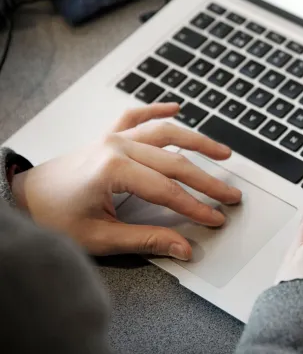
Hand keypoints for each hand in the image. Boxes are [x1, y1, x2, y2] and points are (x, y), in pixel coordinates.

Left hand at [12, 103, 241, 259]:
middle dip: (207, 181)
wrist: (20, 201)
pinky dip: (155, 109)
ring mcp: (112, 138)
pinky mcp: (107, 136)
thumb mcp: (100, 238)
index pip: (168, 191)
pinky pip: (135, 116)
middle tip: (230, 195)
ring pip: (165, 134)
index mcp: (114, 170)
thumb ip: (146, 240)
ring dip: (197, 141)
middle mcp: (116, 147)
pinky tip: (175, 106)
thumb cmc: (52, 219)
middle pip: (175, 163)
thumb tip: (183, 247)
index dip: (196, 207)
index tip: (216, 218)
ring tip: (223, 152)